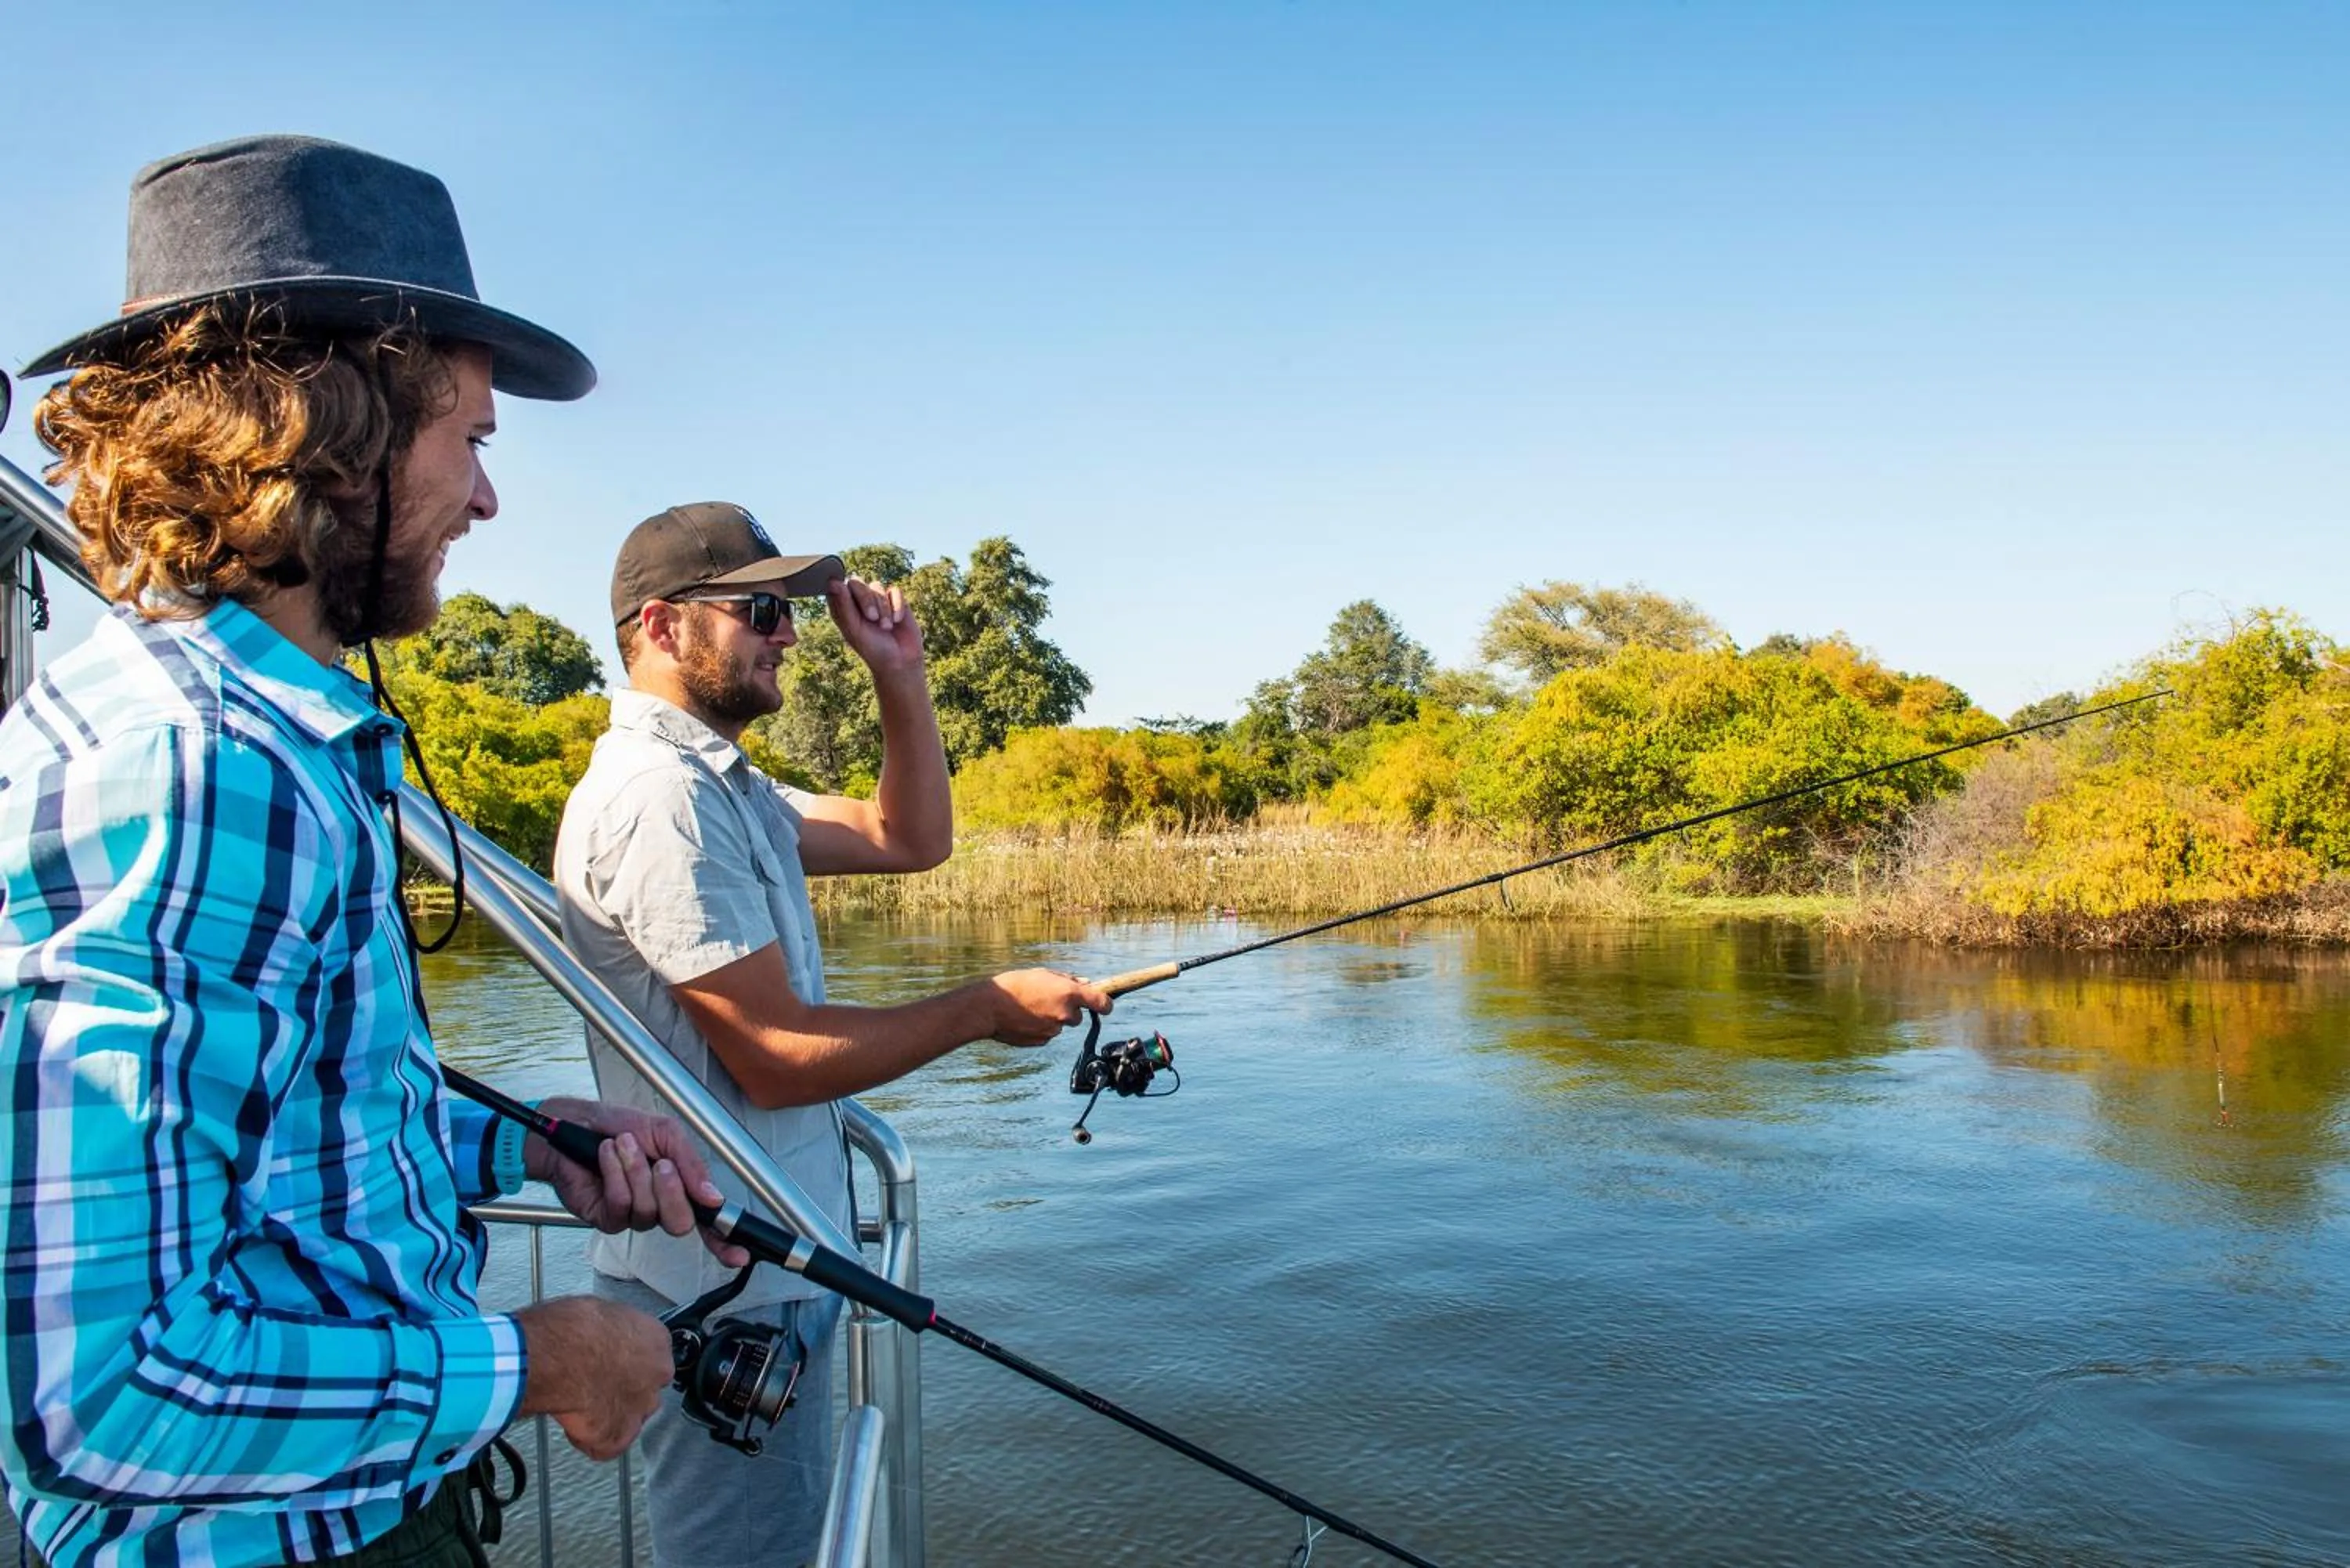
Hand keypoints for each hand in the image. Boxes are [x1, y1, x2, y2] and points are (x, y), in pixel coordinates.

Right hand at [514, 1295, 673, 1460]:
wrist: (553, 1357)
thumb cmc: (569, 1329)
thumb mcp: (599, 1312)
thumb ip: (613, 1332)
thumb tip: (602, 1335)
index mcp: (655, 1339)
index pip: (652, 1356)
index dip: (627, 1363)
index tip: (610, 1364)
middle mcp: (656, 1374)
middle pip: (645, 1388)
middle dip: (621, 1390)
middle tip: (593, 1385)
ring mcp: (640, 1407)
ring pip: (630, 1418)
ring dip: (609, 1415)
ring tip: (581, 1405)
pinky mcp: (617, 1436)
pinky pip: (607, 1446)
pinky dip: (590, 1441)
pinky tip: (575, 1425)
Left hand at [527, 1098, 750, 1268]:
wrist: (575, 1125)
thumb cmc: (618, 1126)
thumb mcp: (665, 1133)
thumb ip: (691, 1164)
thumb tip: (713, 1196)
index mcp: (681, 1187)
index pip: (709, 1222)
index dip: (725, 1241)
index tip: (739, 1254)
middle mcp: (660, 1206)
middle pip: (681, 1223)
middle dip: (672, 1190)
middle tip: (659, 1163)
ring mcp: (633, 1216)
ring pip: (649, 1211)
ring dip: (635, 1172)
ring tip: (622, 1146)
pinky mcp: (607, 1218)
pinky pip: (621, 1206)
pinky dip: (615, 1176)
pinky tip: (606, 1157)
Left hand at [826, 575, 925, 676]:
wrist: (900, 662)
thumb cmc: (873, 649)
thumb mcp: (854, 630)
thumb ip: (844, 605)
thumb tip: (833, 582)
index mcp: (843, 609)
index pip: (836, 587)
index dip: (841, 589)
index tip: (847, 599)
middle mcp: (858, 601)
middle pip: (857, 583)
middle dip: (866, 599)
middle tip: (872, 618)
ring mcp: (877, 599)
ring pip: (877, 586)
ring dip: (883, 608)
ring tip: (886, 627)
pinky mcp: (895, 600)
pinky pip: (895, 591)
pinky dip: (896, 606)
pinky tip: (897, 621)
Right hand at [981, 969, 1111, 1046]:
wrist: (989, 1008)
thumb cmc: (1015, 985)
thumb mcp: (1044, 974)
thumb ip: (1068, 980)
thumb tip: (1086, 983)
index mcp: (1070, 994)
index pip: (1103, 1003)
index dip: (1105, 1004)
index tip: (1103, 1004)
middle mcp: (1066, 1014)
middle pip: (1078, 1016)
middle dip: (1067, 1009)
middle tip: (1047, 999)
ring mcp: (1054, 1030)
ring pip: (1060, 1024)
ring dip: (1052, 1017)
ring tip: (1030, 1007)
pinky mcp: (1042, 1041)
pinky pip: (1047, 1033)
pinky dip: (1040, 1027)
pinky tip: (1025, 1018)